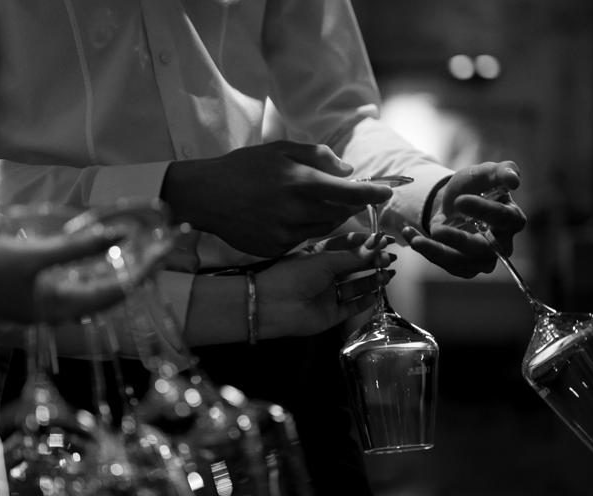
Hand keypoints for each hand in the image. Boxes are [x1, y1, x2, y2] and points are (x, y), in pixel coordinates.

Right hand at [0, 227, 165, 323]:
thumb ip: (76, 248)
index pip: (117, 292)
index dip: (143, 272)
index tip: (164, 253)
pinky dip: (99, 274)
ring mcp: (53, 307)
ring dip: (122, 273)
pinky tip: (108, 261)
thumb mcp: (34, 255)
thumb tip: (118, 237)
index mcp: (64, 308)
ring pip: (99, 292)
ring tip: (145, 255)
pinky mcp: (43, 298)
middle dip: (139, 271)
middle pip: (113, 293)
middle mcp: (63, 313)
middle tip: (163, 250)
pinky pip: (82, 288)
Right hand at [163, 140, 392, 257]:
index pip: (351, 193)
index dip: (373, 194)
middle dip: (351, 205)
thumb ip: (319, 156)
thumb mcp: (281, 149)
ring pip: (324, 230)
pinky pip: (303, 241)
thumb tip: (348, 170)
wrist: (205, 195)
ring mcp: (286, 233)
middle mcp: (297, 211)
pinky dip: (306, 230)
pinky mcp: (275, 248)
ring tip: (315, 203)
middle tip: (350, 196)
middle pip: (341, 215)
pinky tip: (290, 217)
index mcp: (301, 183)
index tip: (387, 193)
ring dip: (330, 218)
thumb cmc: (244, 167)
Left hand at [256, 232, 394, 338]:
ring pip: (356, 286)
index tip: (385, 240)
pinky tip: (377, 293)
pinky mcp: (331, 314)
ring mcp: (329, 294)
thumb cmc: (293, 275)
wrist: (273, 305)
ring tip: (387, 274)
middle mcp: (326, 274)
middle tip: (389, 259)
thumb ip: (353, 256)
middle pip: (355, 266)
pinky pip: (352, 306)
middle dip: (373, 261)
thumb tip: (377, 245)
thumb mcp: (325, 260)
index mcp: (320, 255)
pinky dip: (365, 300)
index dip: (367, 243)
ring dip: (373, 280)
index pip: (348, 245)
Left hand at [403, 161, 526, 277]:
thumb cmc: (475, 186)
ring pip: (461, 262)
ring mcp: (482, 259)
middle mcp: (502, 244)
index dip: (483, 210)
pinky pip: (444, 264)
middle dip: (458, 240)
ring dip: (436, 252)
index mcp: (513, 219)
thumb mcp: (484, 173)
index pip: (503, 218)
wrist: (453, 201)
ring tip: (415, 240)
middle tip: (437, 229)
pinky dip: (425, 251)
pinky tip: (410, 235)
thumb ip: (502, 171)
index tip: (460, 200)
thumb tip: (514, 180)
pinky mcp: (463, 267)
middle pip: (483, 249)